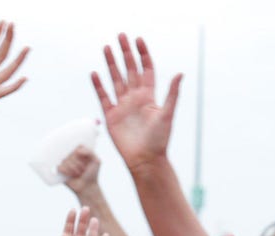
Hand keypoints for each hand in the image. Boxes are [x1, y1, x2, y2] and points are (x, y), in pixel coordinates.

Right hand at [58, 146, 100, 195]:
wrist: (87, 187)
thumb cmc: (92, 174)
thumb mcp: (96, 161)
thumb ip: (90, 152)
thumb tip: (77, 150)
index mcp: (79, 152)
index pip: (77, 146)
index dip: (81, 154)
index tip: (86, 161)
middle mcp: (71, 155)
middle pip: (71, 154)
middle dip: (79, 164)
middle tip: (83, 169)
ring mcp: (65, 162)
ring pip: (65, 160)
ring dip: (74, 169)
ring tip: (78, 173)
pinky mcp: (60, 169)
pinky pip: (60, 166)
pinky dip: (67, 172)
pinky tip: (71, 175)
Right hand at [91, 34, 179, 168]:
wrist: (145, 159)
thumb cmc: (159, 140)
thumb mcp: (167, 114)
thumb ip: (172, 93)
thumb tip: (180, 73)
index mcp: (149, 97)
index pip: (146, 70)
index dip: (143, 55)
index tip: (138, 40)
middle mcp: (136, 99)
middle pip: (130, 70)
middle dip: (126, 53)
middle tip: (121, 36)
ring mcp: (123, 106)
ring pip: (116, 79)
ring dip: (111, 64)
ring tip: (107, 48)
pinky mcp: (111, 116)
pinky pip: (104, 96)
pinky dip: (99, 85)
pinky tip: (95, 73)